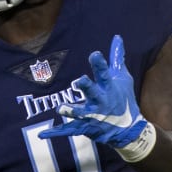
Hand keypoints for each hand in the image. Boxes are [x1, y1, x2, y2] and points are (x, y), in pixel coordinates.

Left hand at [39, 35, 155, 161]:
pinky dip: (55, 133)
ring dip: (71, 111)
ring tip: (60, 108)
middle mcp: (101, 101)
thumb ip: (117, 57)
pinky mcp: (85, 128)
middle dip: (87, 87)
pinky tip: (42, 134)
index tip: (94, 54)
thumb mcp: (123, 78)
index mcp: (108, 87)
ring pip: (81, 114)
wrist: (128, 130)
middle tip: (79, 81)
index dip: (99, 64)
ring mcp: (93, 116)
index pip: (104, 74)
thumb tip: (117, 36)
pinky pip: (68, 130)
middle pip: (93, 93)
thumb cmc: (124, 99)